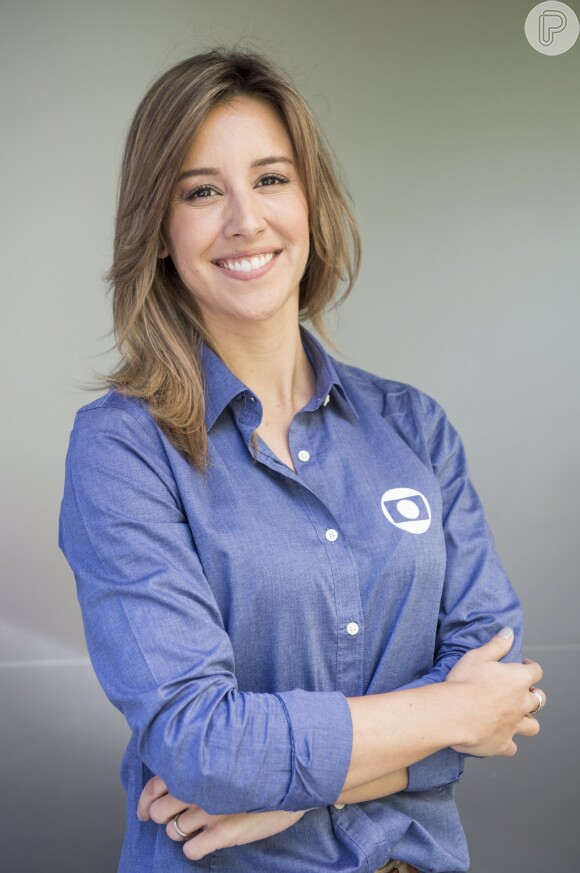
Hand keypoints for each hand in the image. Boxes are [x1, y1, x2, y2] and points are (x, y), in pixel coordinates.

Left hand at [137, 776, 304, 860]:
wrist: (292, 775)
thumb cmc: (258, 762)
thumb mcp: (226, 753)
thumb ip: (200, 760)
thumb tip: (175, 771)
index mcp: (196, 765)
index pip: (154, 786)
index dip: (145, 801)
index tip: (146, 808)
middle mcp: (199, 787)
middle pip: (159, 812)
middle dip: (163, 817)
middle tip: (176, 816)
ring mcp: (210, 810)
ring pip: (173, 832)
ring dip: (180, 831)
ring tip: (198, 826)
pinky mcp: (224, 832)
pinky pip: (191, 850)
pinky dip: (194, 848)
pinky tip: (206, 839)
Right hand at [445, 629, 545, 756]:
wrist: (452, 712)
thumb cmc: (464, 682)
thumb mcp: (478, 655)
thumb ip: (497, 644)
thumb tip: (509, 633)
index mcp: (518, 679)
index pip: (536, 671)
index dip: (530, 667)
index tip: (523, 665)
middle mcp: (521, 703)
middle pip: (539, 700)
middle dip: (532, 695)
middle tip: (519, 692)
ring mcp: (514, 726)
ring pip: (532, 726)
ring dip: (527, 721)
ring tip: (517, 717)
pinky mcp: (502, 744)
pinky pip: (512, 747)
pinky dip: (508, 743)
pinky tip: (500, 738)